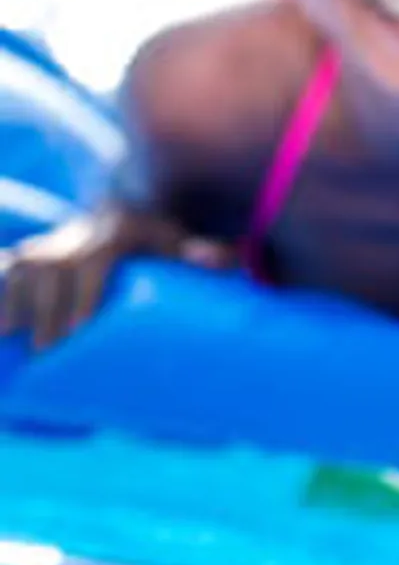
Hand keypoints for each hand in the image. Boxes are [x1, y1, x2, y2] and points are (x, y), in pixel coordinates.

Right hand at [0, 210, 230, 349]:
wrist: (132, 212)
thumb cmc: (166, 243)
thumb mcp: (190, 244)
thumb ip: (212, 253)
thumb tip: (211, 259)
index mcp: (121, 230)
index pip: (94, 260)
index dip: (84, 293)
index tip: (80, 330)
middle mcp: (82, 232)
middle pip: (53, 267)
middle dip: (45, 308)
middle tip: (47, 352)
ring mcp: (53, 241)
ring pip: (24, 265)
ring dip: (13, 300)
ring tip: (10, 338)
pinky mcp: (32, 252)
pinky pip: (6, 266)